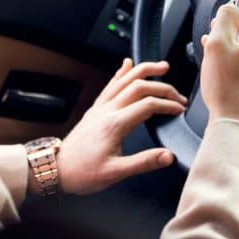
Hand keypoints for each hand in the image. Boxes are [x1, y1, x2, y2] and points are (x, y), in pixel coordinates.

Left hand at [56, 59, 186, 194]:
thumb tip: (168, 156)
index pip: (148, 104)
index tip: (180, 110)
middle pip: (139, 86)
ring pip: (124, 79)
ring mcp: (100, 107)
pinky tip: (127, 65)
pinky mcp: (95, 109)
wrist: (58, 169)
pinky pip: (111, 84)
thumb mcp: (115, 173)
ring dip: (144, 70)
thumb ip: (144, 162)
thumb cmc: (83, 173)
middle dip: (163, 87)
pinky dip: (122, 72)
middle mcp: (107, 110)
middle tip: (178, 96)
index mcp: (114, 124)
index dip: (168, 104)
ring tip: (162, 67)